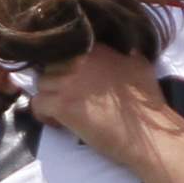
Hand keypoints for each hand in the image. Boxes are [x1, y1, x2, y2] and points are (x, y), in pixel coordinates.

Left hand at [32, 46, 168, 165]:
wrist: (146, 133)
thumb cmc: (146, 103)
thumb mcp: (141, 66)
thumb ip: (127, 54)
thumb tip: (127, 50)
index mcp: (95, 49)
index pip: (65, 49)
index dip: (67, 66)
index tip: (75, 80)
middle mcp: (78, 60)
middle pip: (50, 66)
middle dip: (56, 82)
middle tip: (69, 97)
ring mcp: (67, 82)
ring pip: (41, 85)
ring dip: (50, 98)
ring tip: (64, 112)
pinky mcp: (61, 104)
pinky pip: (37, 105)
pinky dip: (44, 115)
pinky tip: (59, 123)